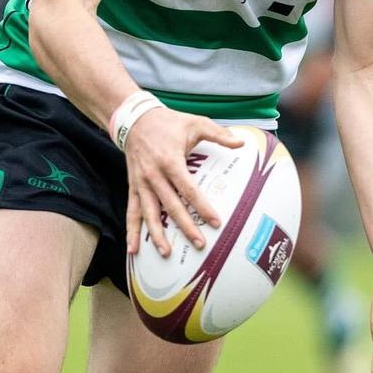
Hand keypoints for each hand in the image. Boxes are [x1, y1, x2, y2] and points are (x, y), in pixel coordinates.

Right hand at [124, 107, 243, 256]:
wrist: (135, 119)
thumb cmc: (169, 122)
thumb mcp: (195, 123)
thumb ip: (218, 134)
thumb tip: (241, 142)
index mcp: (170, 160)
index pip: (189, 188)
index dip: (202, 206)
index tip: (215, 222)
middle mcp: (154, 175)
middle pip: (171, 205)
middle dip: (185, 226)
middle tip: (199, 244)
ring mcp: (141, 183)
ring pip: (149, 213)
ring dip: (156, 235)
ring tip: (166, 253)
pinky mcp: (133, 187)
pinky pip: (131, 212)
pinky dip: (131, 231)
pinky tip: (133, 250)